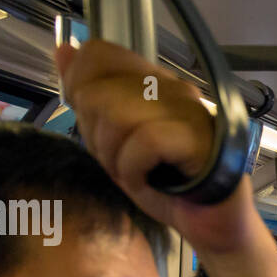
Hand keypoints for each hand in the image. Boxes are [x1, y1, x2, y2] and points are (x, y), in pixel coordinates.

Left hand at [53, 40, 255, 256]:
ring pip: (117, 114)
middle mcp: (171, 86)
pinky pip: (145, 141)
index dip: (80, 89)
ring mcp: (188, 109)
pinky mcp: (199, 137)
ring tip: (134, 174)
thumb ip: (89, 97)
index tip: (93, 127)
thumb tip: (63, 51)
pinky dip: (134, 169)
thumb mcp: (114, 142)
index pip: (99, 54)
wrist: (212, 225)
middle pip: (97, 92)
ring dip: (114, 157)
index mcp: (152, 81)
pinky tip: (148, 182)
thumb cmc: (168, 186)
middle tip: (120, 162)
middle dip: (96, 138)